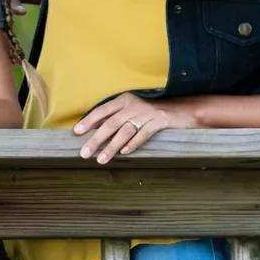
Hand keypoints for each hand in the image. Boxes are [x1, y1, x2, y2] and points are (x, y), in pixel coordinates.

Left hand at [73, 92, 195, 162]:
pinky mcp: (159, 121)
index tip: (76, 132)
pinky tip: (124, 153)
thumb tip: (94, 127)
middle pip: (111, 123)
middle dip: (96, 140)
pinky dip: (133, 144)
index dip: (89, 121)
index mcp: (124, 99)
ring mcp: (146, 113)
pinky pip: (143, 134)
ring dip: (111, 147)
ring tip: (101, 159)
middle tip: (84, 153)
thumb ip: (115, 116)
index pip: (102, 110)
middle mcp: (133, 105)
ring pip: (125, 131)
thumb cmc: (153, 110)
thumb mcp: (132, 109)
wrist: (182, 108)